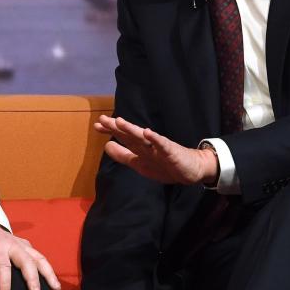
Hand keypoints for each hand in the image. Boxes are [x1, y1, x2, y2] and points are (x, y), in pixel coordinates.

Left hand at [0, 219, 60, 289]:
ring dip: (48, 273)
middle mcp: (11, 244)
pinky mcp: (26, 246)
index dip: (4, 281)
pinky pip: (41, 257)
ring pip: (39, 258)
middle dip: (32, 277)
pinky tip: (54, 283)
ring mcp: (21, 244)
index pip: (1, 264)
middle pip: (25, 260)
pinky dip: (49, 269)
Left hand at [95, 115, 216, 185]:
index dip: (111, 132)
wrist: (191, 169)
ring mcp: (159, 148)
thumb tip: (107, 145)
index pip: (123, 137)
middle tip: (103, 119)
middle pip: (130, 135)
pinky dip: (155, 139)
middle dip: (116, 128)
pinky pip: (163, 145)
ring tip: (120, 122)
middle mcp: (148, 145)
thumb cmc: (165, 165)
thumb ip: (124, 155)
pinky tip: (148, 132)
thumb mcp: (140, 163)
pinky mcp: (172, 152)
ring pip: (143, 138)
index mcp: (140, 148)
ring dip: (132, 129)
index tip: (97, 125)